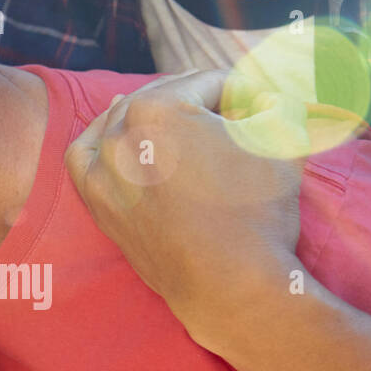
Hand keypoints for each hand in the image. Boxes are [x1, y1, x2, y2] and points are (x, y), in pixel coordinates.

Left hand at [64, 70, 306, 348]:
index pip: (209, 83)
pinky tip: (118, 130)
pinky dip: (103, 138)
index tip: (264, 105)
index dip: (245, 91)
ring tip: (186, 118)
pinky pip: (87, 156)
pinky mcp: (97, 203)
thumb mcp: (283, 139)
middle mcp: (119, 134)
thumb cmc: (256, 212)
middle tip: (236, 114)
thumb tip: (271, 95)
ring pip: (126, 123)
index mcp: (158, 107)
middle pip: (167, 99)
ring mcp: (102, 171)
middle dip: (202, 102)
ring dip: (157, 114)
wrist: (229, 287)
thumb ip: (277, 101)